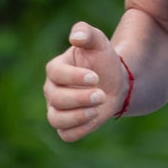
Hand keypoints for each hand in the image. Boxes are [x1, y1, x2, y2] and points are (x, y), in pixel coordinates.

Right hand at [44, 21, 125, 141]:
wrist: (115, 82)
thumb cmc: (103, 60)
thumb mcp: (98, 42)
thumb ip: (86, 33)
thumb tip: (75, 36)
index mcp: (56, 68)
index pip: (55, 74)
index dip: (74, 77)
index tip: (95, 77)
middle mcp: (51, 90)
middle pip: (56, 99)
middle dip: (81, 98)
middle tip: (101, 94)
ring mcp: (57, 109)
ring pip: (56, 120)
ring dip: (78, 116)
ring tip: (97, 108)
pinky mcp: (67, 126)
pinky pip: (66, 135)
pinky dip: (80, 130)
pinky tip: (94, 118)